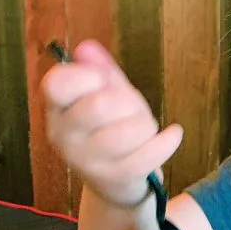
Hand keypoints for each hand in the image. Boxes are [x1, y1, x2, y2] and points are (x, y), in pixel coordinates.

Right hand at [41, 39, 182, 205]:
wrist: (116, 181)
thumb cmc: (112, 129)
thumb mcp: (108, 94)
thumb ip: (101, 71)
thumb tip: (87, 47)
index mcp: (58, 108)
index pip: (57, 84)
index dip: (87, 76)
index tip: (101, 80)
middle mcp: (64, 135)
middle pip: (98, 106)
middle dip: (127, 102)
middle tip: (130, 109)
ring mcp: (86, 160)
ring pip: (125, 133)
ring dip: (146, 124)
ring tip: (146, 127)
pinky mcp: (114, 178)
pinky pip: (148, 154)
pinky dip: (168, 140)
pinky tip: (173, 134)